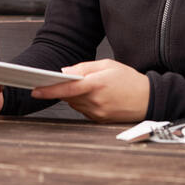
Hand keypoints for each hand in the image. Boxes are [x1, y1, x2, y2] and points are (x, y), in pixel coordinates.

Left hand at [31, 59, 149, 122]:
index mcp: (97, 85)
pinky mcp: (100, 120)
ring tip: (84, 86)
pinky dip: (82, 102)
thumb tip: (65, 72)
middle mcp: (96, 101)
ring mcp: (98, 113)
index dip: (49, 90)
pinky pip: (83, 110)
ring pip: (74, 104)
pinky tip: (91, 95)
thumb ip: (84, 67)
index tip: (35, 89)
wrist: (149, 99)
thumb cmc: (130, 79)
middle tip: (56, 81)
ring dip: (72, 95)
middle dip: (61, 89)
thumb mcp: (107, 65)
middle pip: (68, 96)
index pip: (67, 88)